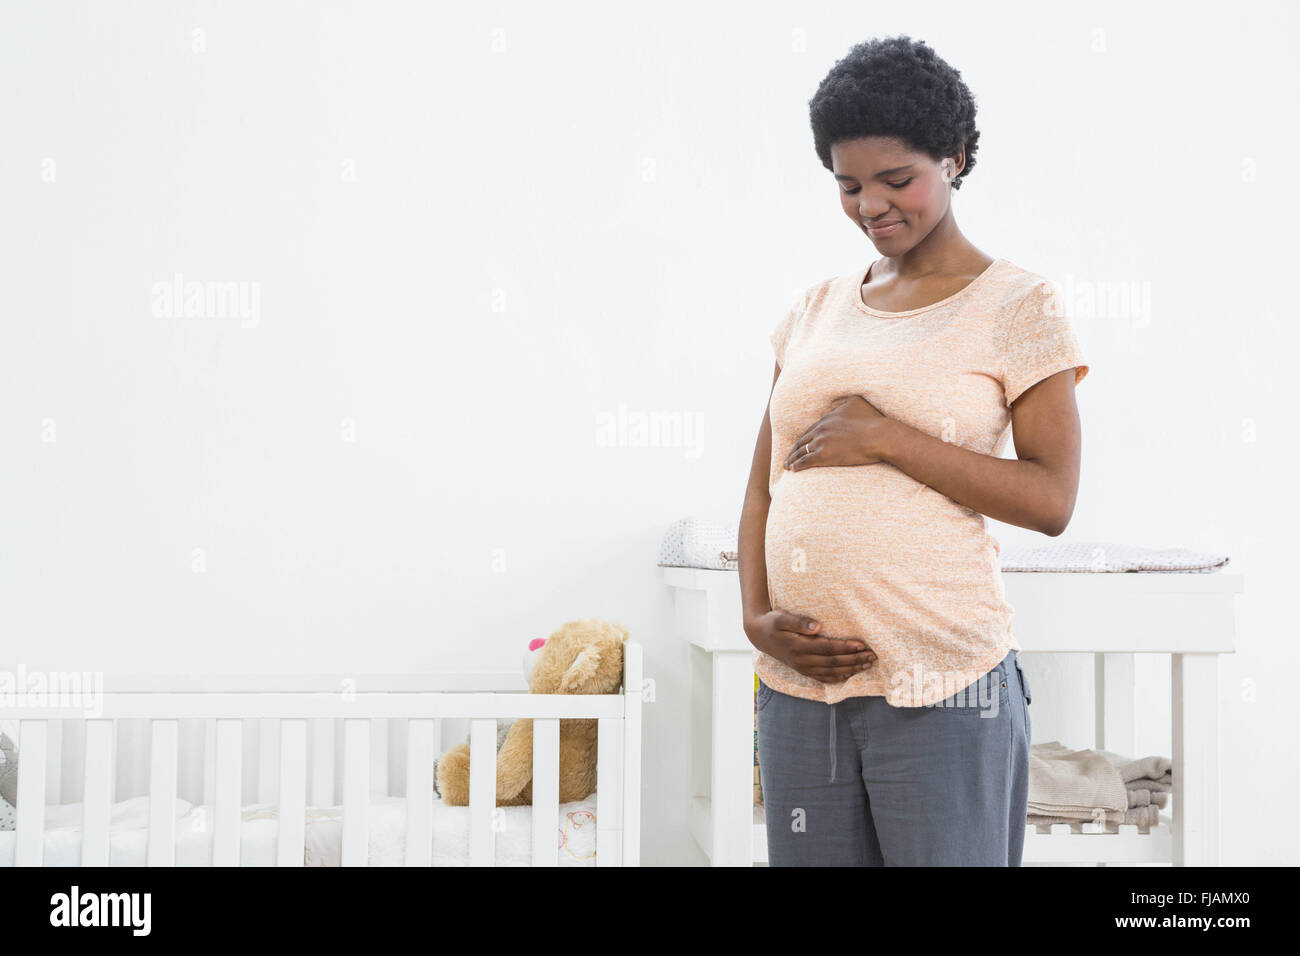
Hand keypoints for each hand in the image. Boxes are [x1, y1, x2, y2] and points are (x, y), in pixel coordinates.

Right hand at [744, 609, 875, 682]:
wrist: (759, 635)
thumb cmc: (772, 622)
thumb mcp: (781, 617)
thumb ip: (799, 622)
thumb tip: (818, 626)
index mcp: (798, 647)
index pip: (827, 649)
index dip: (845, 647)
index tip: (862, 644)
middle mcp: (802, 661)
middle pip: (833, 662)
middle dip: (855, 660)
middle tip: (872, 656)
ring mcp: (803, 668)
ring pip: (831, 672)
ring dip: (851, 669)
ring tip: (868, 664)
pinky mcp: (804, 671)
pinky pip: (824, 678)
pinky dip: (839, 677)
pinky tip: (851, 673)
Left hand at [783, 395, 892, 470]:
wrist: (879, 435)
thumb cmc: (874, 421)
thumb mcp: (858, 403)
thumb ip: (847, 402)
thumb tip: (846, 400)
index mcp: (828, 418)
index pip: (811, 430)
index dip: (804, 438)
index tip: (800, 444)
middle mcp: (821, 429)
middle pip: (802, 440)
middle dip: (794, 449)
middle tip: (788, 456)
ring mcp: (821, 442)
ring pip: (801, 451)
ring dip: (792, 459)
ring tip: (786, 466)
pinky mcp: (824, 455)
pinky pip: (805, 461)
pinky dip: (797, 465)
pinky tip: (792, 470)